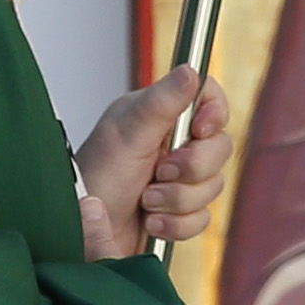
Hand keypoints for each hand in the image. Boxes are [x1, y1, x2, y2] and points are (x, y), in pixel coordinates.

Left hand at [73, 65, 232, 259]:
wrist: (84, 234)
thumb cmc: (95, 180)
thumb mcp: (127, 135)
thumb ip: (162, 102)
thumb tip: (190, 70)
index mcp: (160, 114)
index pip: (208, 98)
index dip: (214, 114)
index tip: (198, 131)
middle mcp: (172, 143)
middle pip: (219, 147)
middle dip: (191, 168)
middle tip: (159, 172)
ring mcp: (178, 179)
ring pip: (213, 186)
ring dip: (177, 199)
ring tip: (146, 201)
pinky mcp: (179, 211)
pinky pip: (202, 218)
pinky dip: (176, 224)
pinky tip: (151, 221)